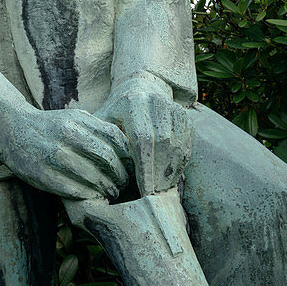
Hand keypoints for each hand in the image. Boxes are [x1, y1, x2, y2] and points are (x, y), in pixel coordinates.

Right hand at [0, 102, 130, 200]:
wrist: (12, 130)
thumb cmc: (52, 126)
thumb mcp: (75, 118)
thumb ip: (99, 128)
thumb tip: (129, 146)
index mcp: (77, 120)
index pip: (114, 138)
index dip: (127, 155)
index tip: (130, 166)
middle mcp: (65, 135)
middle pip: (106, 159)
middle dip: (120, 175)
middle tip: (123, 184)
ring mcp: (52, 155)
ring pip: (92, 177)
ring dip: (107, 188)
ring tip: (112, 192)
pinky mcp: (42, 175)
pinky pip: (74, 190)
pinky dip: (89, 195)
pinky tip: (94, 196)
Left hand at [96, 75, 192, 195]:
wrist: (137, 91)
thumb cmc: (114, 115)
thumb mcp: (102, 123)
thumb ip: (100, 141)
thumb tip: (101, 171)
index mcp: (132, 102)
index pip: (142, 138)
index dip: (145, 167)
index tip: (143, 189)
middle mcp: (156, 101)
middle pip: (163, 142)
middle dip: (159, 172)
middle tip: (154, 194)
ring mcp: (173, 107)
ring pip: (177, 144)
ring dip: (171, 171)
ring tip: (162, 191)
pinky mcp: (184, 116)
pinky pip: (187, 144)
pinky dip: (180, 164)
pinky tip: (171, 180)